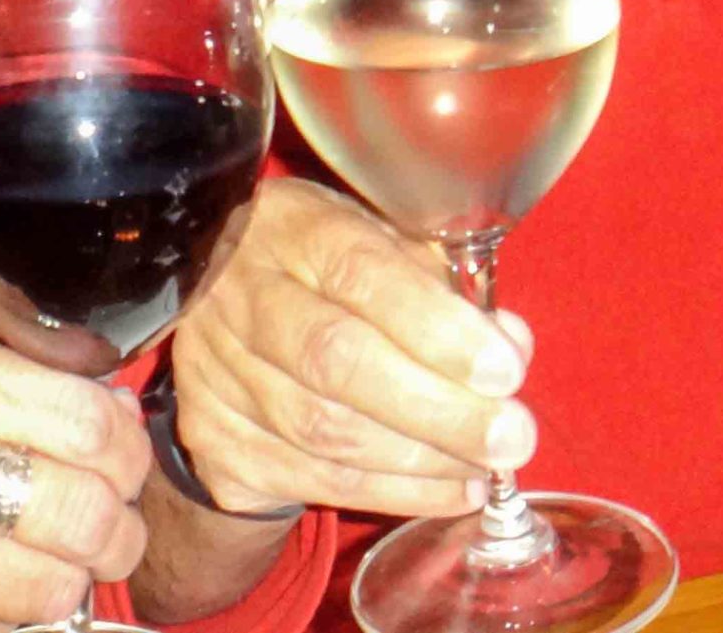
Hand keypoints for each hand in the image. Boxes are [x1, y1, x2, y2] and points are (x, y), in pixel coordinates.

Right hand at [0, 323, 150, 632]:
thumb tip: (108, 414)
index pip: (85, 418)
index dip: (123, 451)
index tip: (118, 461)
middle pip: (86, 506)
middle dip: (114, 528)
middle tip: (106, 526)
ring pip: (55, 582)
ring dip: (68, 580)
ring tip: (50, 562)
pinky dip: (1, 613)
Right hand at [166, 178, 535, 519]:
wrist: (213, 305)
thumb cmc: (318, 266)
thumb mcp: (377, 242)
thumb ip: (443, 285)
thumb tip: (508, 343)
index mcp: (288, 228)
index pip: (359, 273)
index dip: (436, 326)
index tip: (504, 370)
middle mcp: (237, 295)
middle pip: (335, 361)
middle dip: (438, 410)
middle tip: (511, 438)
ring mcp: (213, 369)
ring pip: (322, 432)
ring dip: (421, 461)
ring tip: (485, 467)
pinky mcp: (211, 435)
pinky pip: (309, 479)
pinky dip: (392, 493)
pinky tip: (446, 488)